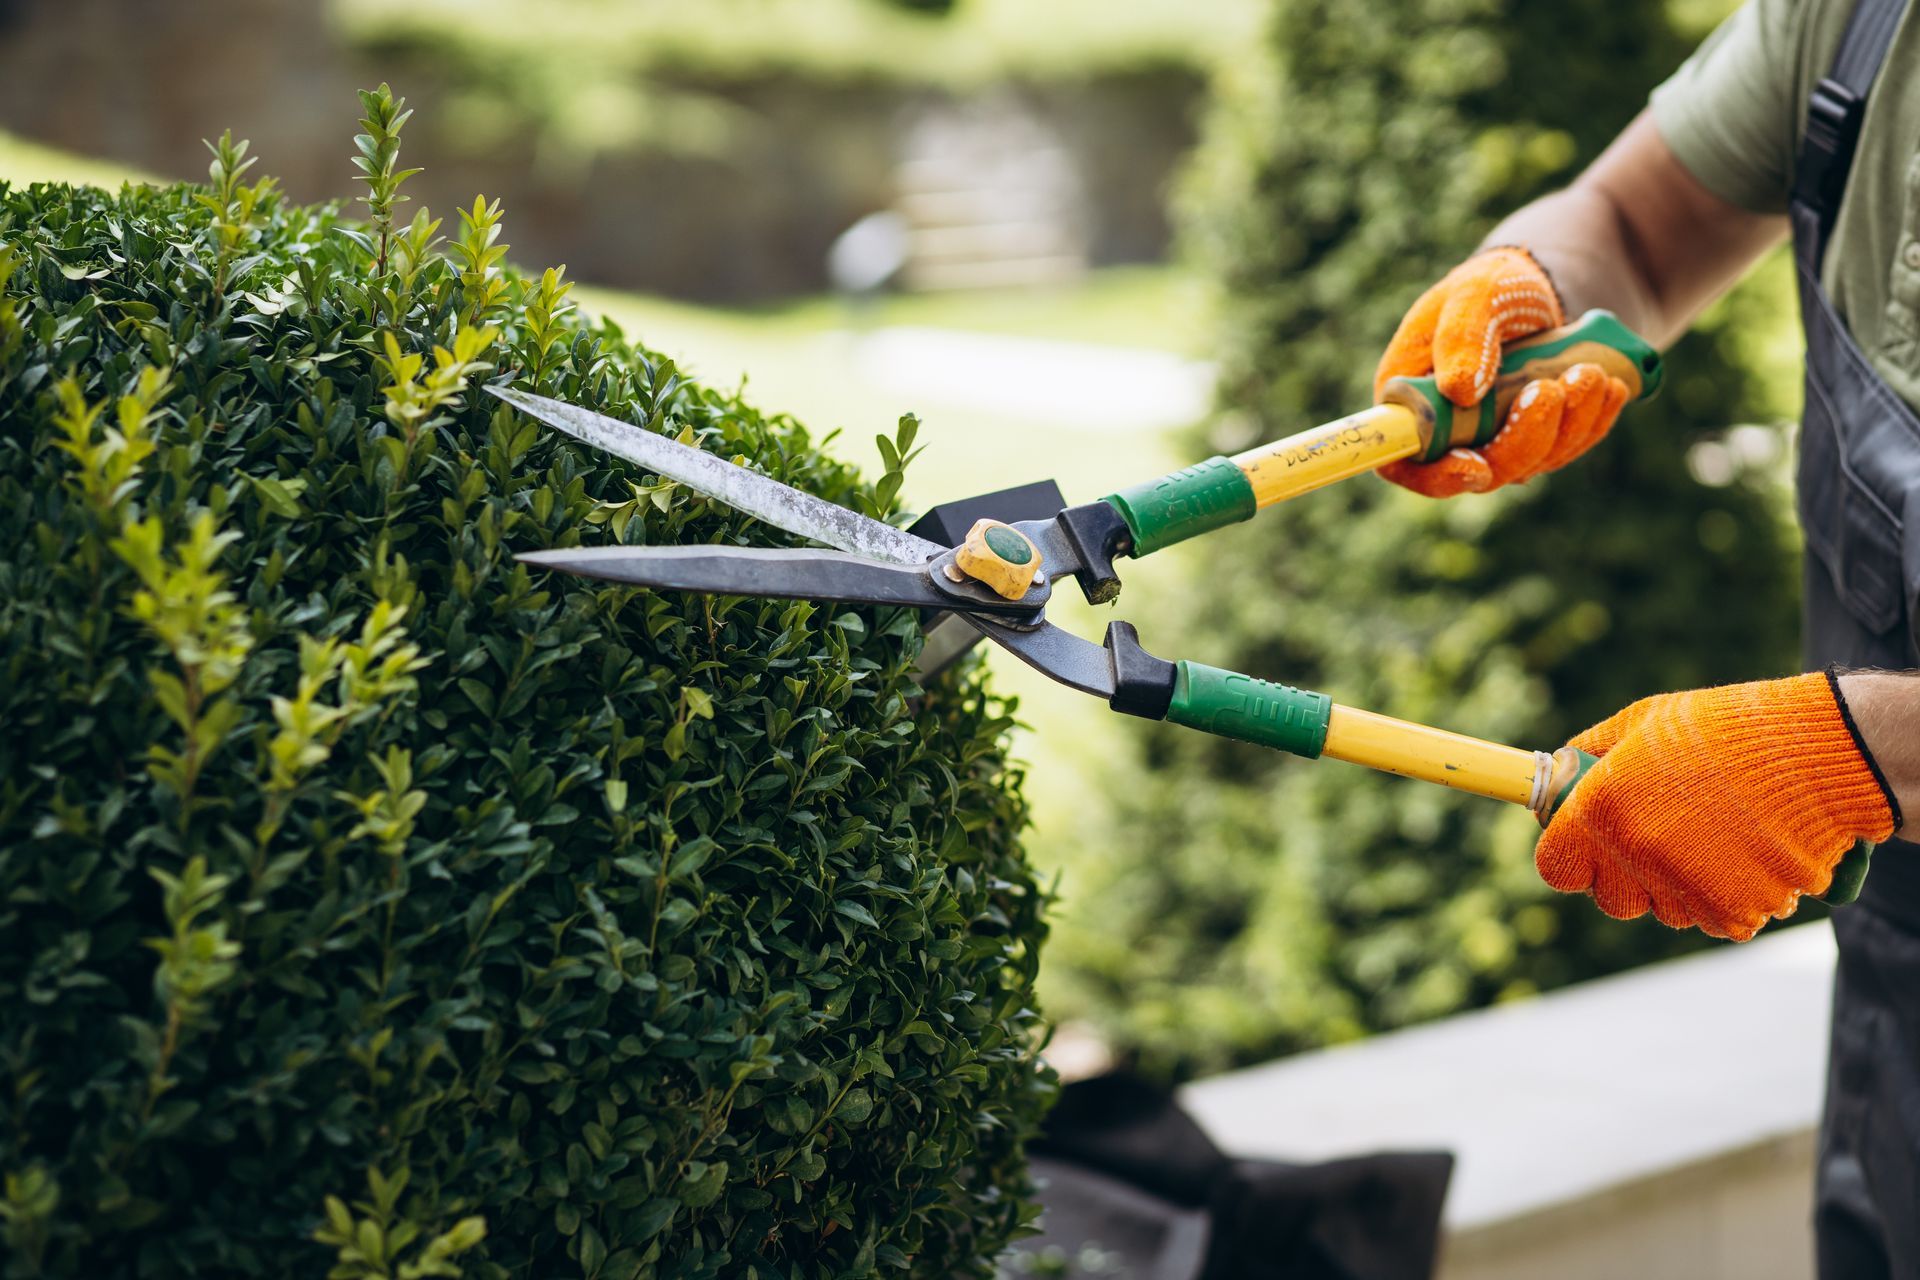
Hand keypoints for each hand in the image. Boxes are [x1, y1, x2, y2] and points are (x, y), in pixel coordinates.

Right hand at [1375, 247, 1629, 496]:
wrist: (1533, 286)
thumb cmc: (1489, 287)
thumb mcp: (1472, 294)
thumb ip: (1461, 336)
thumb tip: (1462, 392)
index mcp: (1411, 405)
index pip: (1407, 464)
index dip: (1438, 478)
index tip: (1475, 465)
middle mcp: (1449, 434)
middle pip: (1483, 472)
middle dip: (1525, 439)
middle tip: (1551, 388)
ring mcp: (1496, 441)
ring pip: (1533, 463)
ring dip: (1568, 424)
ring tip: (1590, 372)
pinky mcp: (1537, 438)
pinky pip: (1566, 448)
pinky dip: (1591, 421)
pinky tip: (1611, 387)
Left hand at [1536, 673, 1896, 940]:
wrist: (1823, 754)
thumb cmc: (1730, 729)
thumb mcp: (1646, 721)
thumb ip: (1595, 753)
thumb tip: (1564, 770)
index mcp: (1604, 808)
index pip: (1556, 868)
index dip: (1572, 857)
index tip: (1590, 843)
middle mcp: (1637, 855)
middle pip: (1612, 899)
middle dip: (1630, 877)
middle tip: (1665, 837)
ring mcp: (1686, 890)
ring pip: (1667, 910)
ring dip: (1685, 883)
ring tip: (1721, 833)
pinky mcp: (1735, 913)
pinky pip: (1717, 918)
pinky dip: (1731, 895)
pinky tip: (1751, 852)